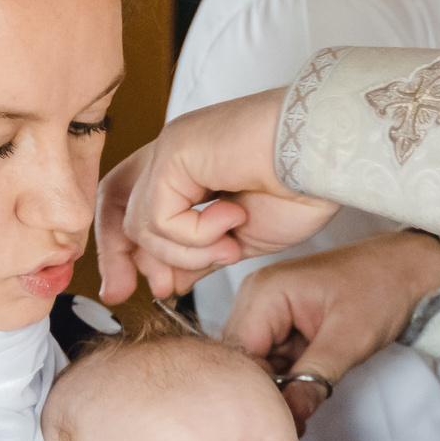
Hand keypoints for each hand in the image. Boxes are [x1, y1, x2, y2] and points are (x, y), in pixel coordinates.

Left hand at [96, 89, 339, 302]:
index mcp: (186, 170)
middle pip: (115, 209)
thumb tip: (165, 283)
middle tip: (140, 291)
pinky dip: (196, 234)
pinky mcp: (174, 150)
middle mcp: (172, 155)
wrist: (324, 159)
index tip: (127, 289)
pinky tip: (233, 217)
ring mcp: (170, 149)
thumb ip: (198, 256)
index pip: (129, 208)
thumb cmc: (299, 189)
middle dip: (121, 257)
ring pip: (143, 226)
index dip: (122, 251)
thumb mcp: (237, 240)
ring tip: (230, 242)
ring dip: (189, 251)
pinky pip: (159, 216)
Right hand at [222, 230, 439, 431]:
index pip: (241, 357)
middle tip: (297, 424)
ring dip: (281, 390)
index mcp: (264, 293)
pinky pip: (274, 363)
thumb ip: (315, 378)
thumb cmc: (380, 290)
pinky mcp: (281, 326)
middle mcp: (256, 300)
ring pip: (259, 367)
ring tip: (306, 408)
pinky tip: (308, 394)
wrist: (405, 271)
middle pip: (244, 363)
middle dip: (270, 394)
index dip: (260, 392)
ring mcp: (266, 312)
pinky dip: (290, 382)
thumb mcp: (349, 339)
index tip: (285, 423)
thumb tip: (291, 418)